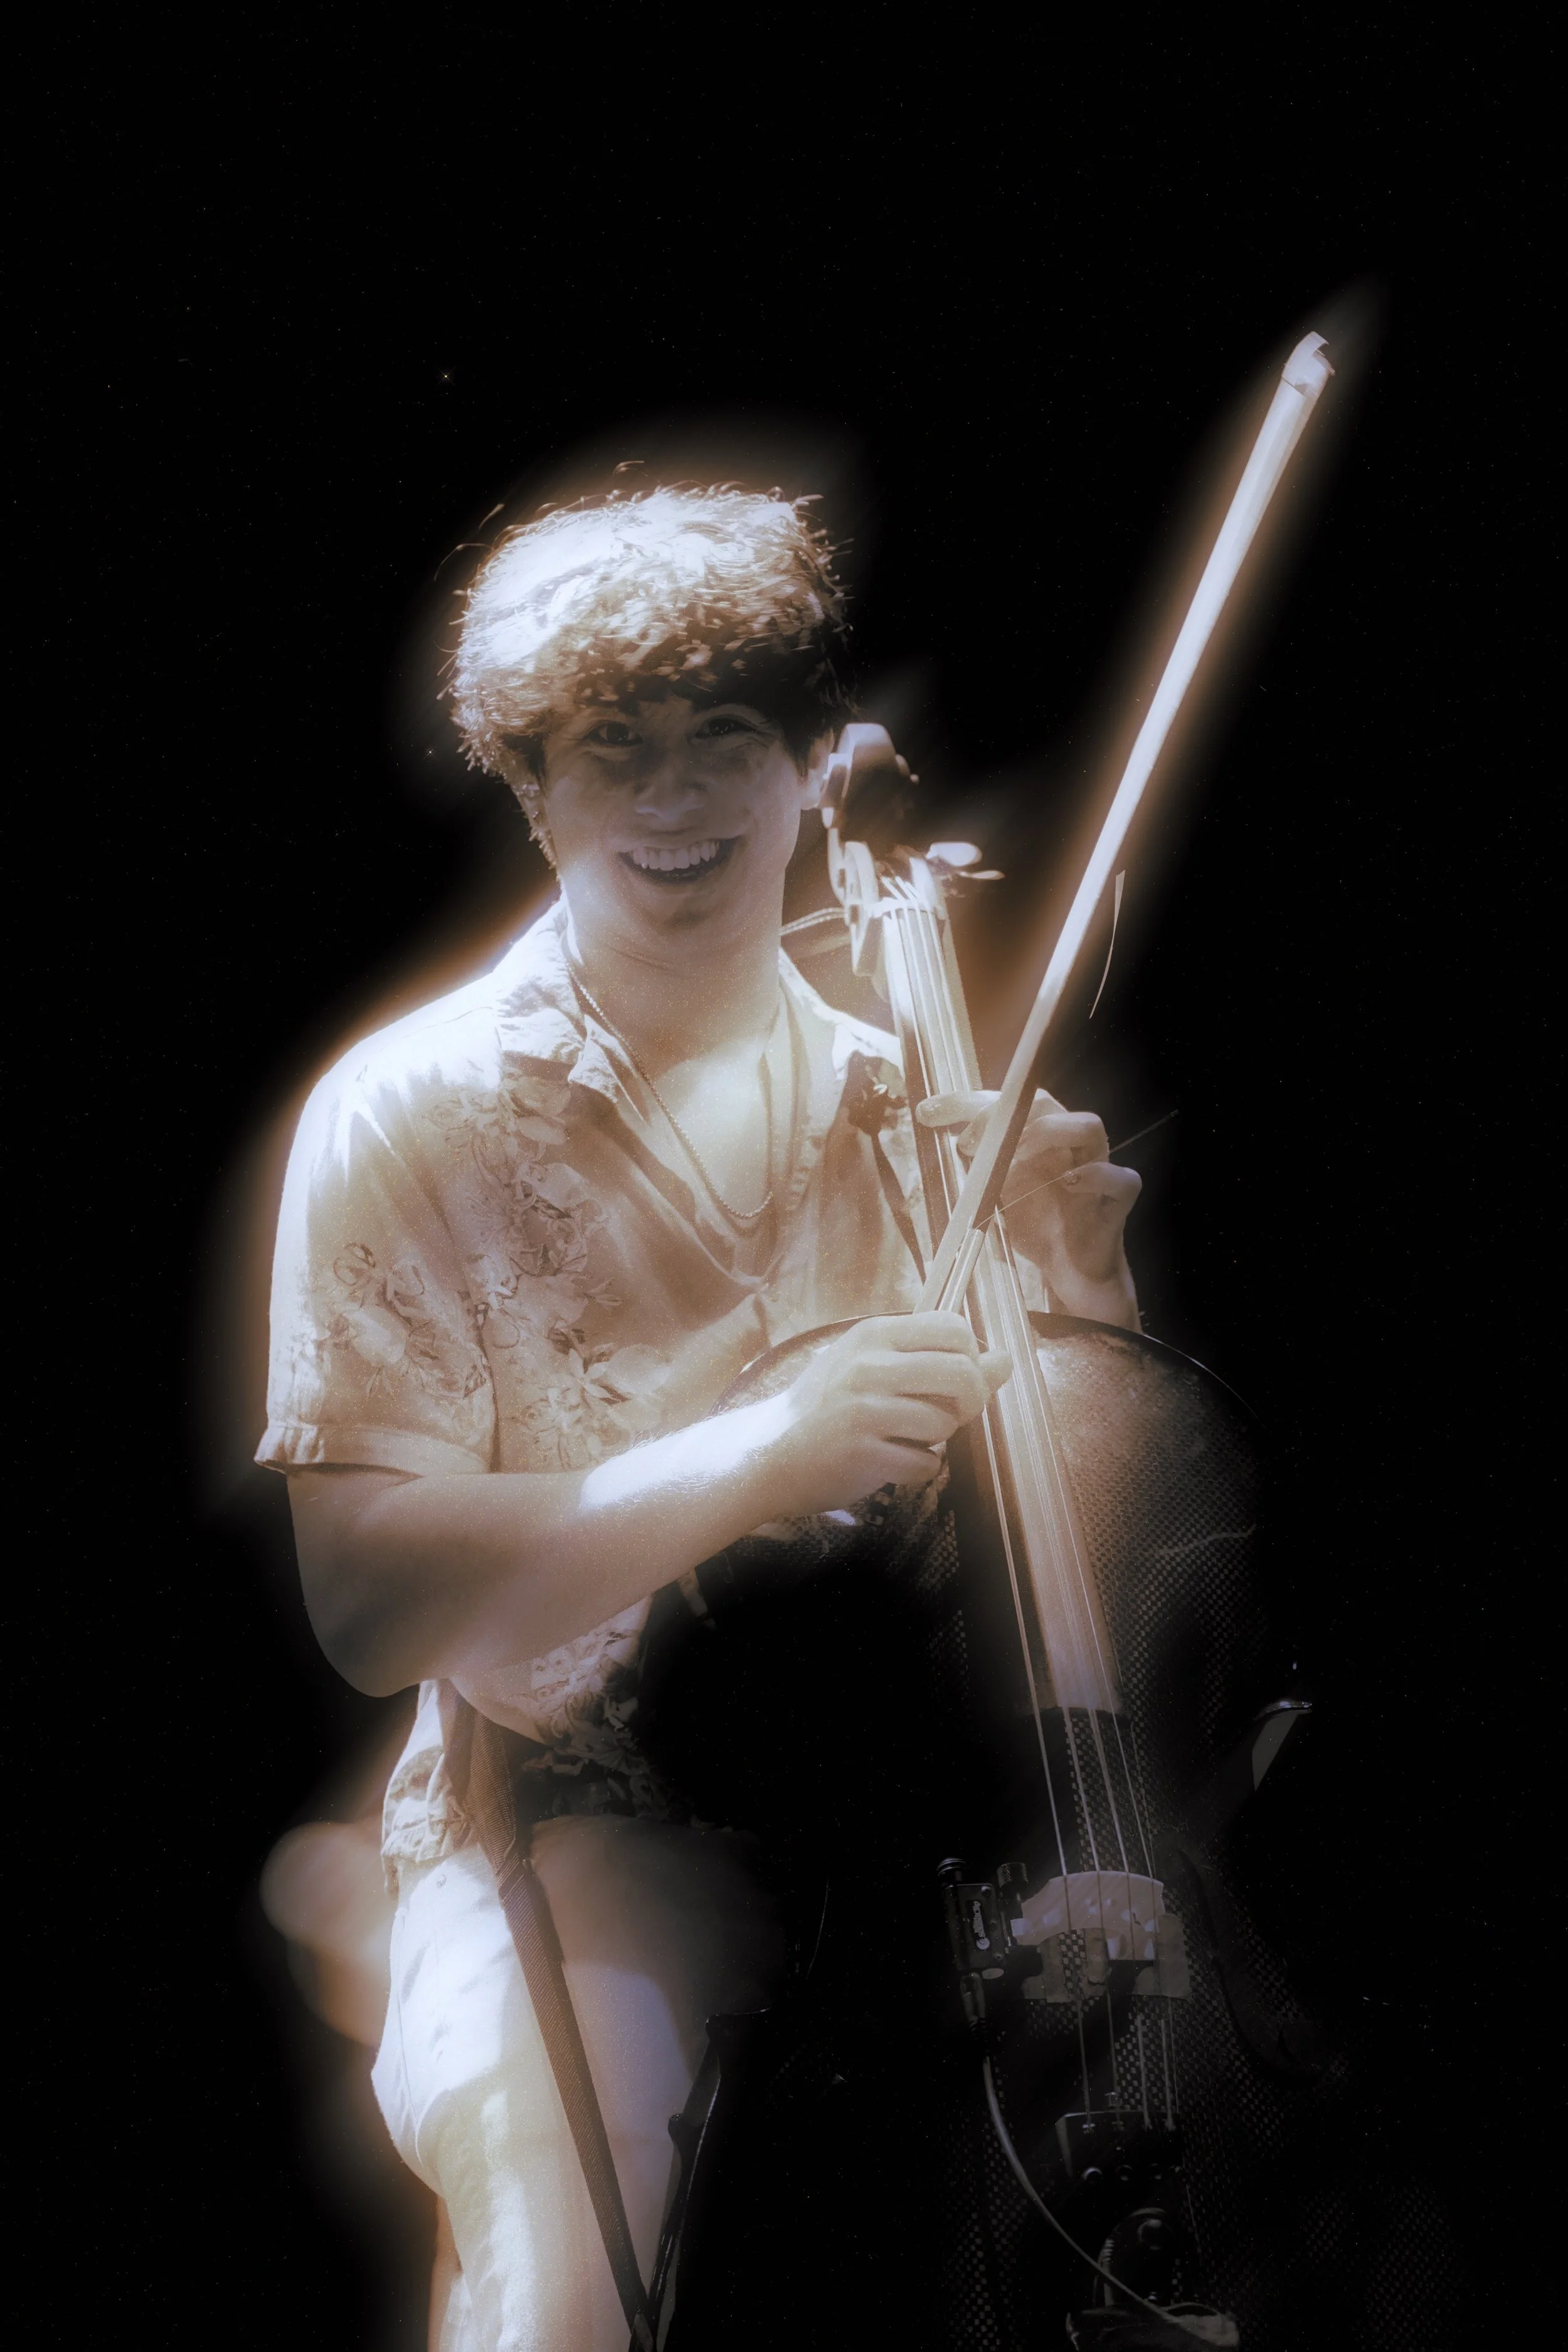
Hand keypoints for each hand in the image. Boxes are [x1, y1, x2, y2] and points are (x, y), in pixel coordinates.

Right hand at [764, 1312, 1010, 1515]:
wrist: (766, 1454)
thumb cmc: (825, 1409)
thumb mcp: (875, 1369)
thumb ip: (937, 1361)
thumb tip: (1005, 1360)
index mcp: (873, 1335)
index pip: (953, 1328)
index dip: (970, 1358)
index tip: (955, 1381)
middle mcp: (869, 1366)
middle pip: (962, 1373)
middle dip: (969, 1402)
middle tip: (946, 1416)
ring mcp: (864, 1409)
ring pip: (945, 1422)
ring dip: (936, 1439)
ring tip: (904, 1437)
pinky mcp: (862, 1453)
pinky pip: (925, 1464)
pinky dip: (918, 1469)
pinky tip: (891, 1462)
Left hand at [917, 1089, 1140, 1329]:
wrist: (1070, 1271)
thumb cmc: (1035, 1225)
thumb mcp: (993, 1198)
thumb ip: (973, 1176)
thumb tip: (927, 1171)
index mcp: (1038, 1136)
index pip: (1006, 1102)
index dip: (966, 1101)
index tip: (927, 1112)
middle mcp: (1068, 1144)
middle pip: (1047, 1102)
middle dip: (1004, 1115)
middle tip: (967, 1143)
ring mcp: (1095, 1168)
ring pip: (1088, 1125)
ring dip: (1047, 1133)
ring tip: (1013, 1157)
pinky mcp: (1115, 1203)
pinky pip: (1121, 1179)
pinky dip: (1095, 1176)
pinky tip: (1068, 1184)